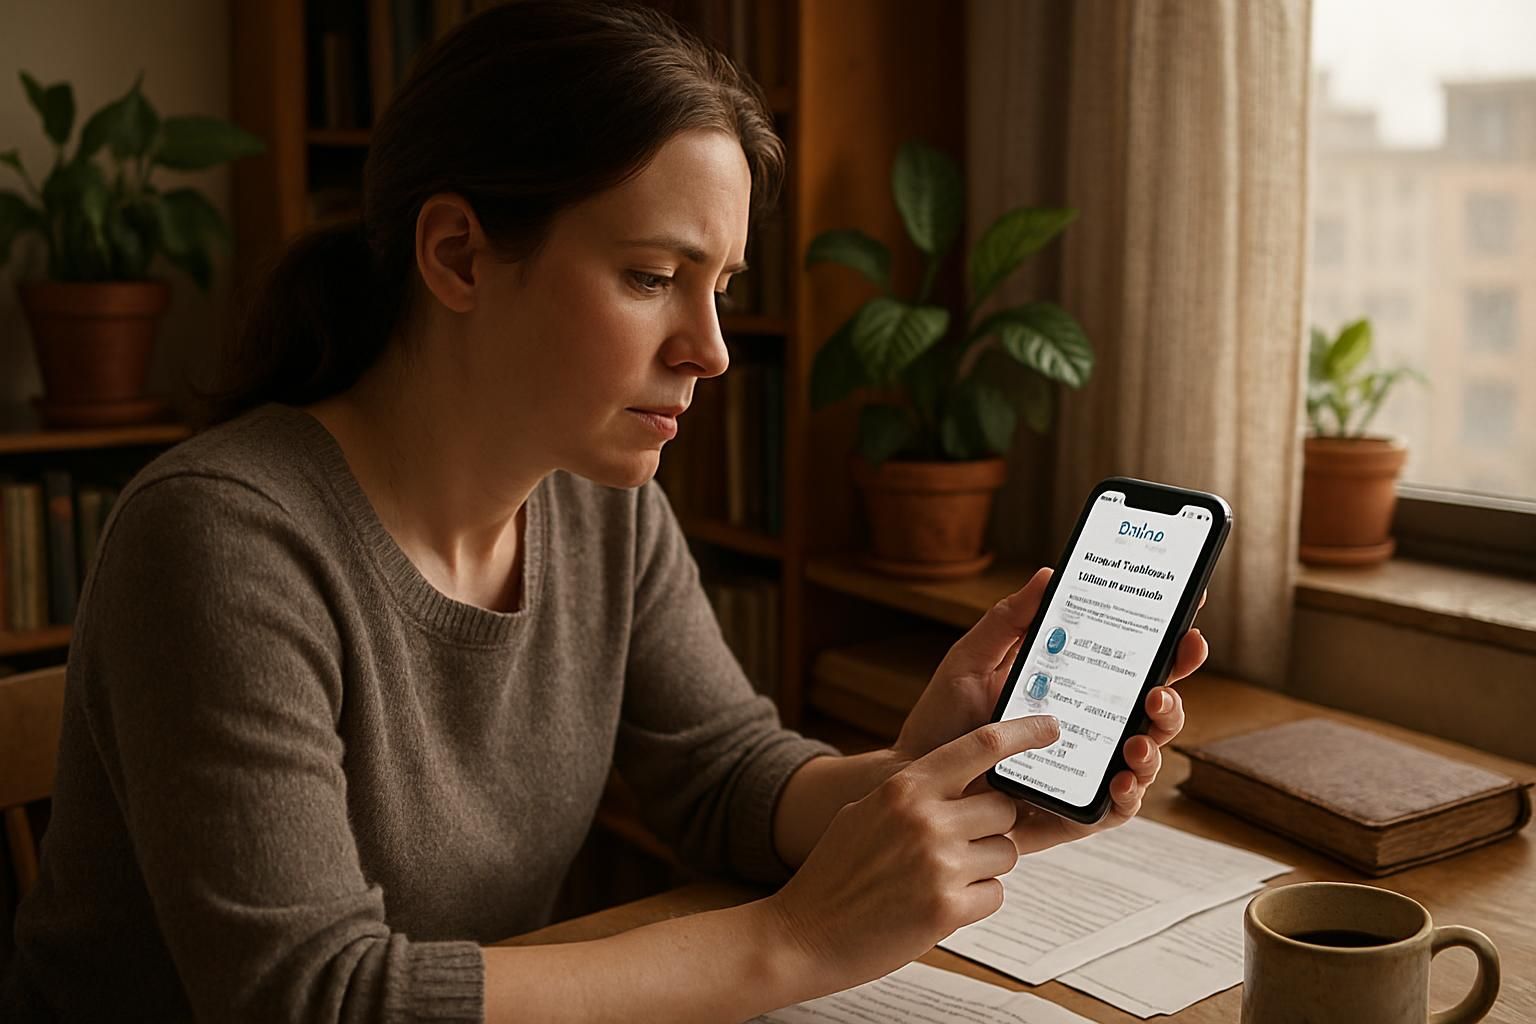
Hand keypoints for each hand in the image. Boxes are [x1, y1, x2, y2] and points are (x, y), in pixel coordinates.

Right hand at [766, 715, 1063, 995]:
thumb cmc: (835, 872)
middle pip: (1004, 809)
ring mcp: (939, 865)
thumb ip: (915, 795)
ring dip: (983, 867)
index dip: (1023, 733)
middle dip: (992, 827)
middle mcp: (926, 819)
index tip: (1050, 728)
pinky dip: (974, 901)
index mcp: (905, 788)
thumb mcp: (866, 812)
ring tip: (938, 878)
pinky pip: (994, 895)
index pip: (981, 746)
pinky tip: (935, 905)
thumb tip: (966, 785)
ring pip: (1005, 854)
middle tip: (959, 844)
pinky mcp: (947, 910)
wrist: (803, 933)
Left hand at [890, 567, 1207, 853]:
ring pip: (1144, 759)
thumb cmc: (943, 721)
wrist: (916, 780)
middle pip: (1151, 711)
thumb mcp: (970, 661)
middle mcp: (1088, 727)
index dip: (1168, 647)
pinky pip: (1117, 809)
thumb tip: (1048, 575)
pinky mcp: (1074, 812)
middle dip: (1171, 699)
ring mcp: (1086, 770)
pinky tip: (1121, 783)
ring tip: (1137, 743)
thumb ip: (1008, 621)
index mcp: (1072, 686)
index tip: (1187, 627)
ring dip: (1154, 748)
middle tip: (1159, 692)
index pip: (1132, 664)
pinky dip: (1129, 797)